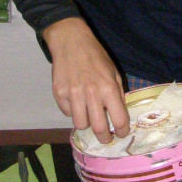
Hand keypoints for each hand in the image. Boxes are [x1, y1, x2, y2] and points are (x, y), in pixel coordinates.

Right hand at [42, 17, 128, 142]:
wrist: (71, 42)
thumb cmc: (95, 56)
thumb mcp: (113, 71)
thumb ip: (117, 93)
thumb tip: (119, 114)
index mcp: (108, 87)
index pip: (119, 118)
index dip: (122, 130)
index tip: (122, 134)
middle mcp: (91, 93)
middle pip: (98, 128)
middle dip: (105, 138)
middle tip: (106, 139)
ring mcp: (73, 94)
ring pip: (80, 124)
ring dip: (87, 124)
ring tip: (89, 116)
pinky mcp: (59, 94)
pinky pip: (68, 113)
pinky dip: (73, 111)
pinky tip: (76, 101)